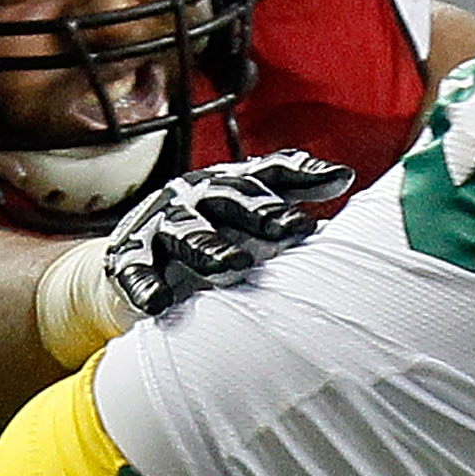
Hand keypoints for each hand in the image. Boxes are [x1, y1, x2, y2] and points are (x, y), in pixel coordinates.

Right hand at [33, 150, 354, 364]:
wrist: (136, 258)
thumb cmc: (213, 234)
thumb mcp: (251, 215)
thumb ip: (295, 197)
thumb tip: (346, 179)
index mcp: (231, 184)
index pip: (271, 173)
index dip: (305, 176)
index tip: (342, 183)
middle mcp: (196, 196)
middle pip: (232, 198)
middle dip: (264, 214)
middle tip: (294, 232)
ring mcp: (161, 225)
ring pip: (187, 232)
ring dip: (211, 249)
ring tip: (235, 268)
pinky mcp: (129, 257)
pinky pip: (136, 271)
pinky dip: (145, 286)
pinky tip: (159, 302)